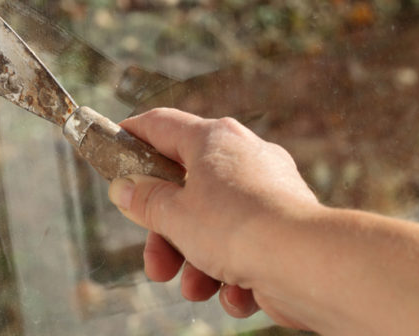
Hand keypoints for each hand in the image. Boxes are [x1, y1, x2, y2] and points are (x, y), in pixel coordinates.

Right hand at [108, 108, 320, 326]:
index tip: (113, 147)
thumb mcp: (174, 214)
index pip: (161, 124)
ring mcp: (266, 191)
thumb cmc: (236, 227)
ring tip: (194, 288)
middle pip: (185, 189)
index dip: (132, 134)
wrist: (306, 264)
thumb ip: (145, 200)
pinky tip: (235, 293)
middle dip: (166, 234)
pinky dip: (234, 273)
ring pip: (213, 224)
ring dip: (196, 261)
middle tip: (155, 262)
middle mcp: (241, 157)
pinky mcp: (284, 226)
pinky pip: (245, 245)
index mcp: (212, 139)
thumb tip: (124, 187)